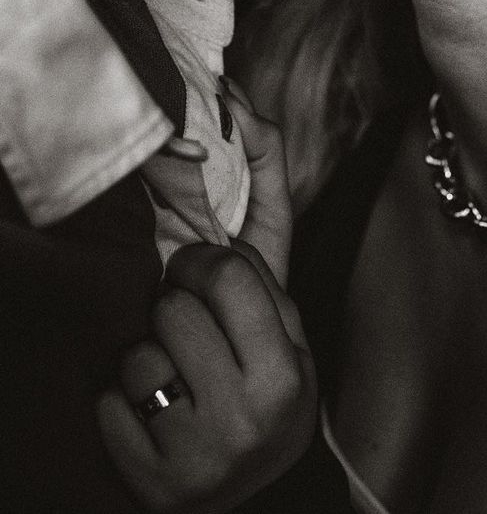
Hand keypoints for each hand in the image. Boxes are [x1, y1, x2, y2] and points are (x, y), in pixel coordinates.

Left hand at [97, 91, 315, 512]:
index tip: (201, 277)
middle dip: (175, 310)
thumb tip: (236, 100)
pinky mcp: (152, 485)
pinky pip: (110, 405)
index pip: (225, 274)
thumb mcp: (283, 303)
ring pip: (138, 358)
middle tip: (190, 330)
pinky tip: (152, 413)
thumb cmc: (267, 373)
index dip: (203, 267)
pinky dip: (121, 404)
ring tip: (175, 375)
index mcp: (287, 368)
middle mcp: (248, 417)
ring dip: (147, 358)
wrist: (252, 492)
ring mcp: (198, 456)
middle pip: (173, 311)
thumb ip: (266, 202)